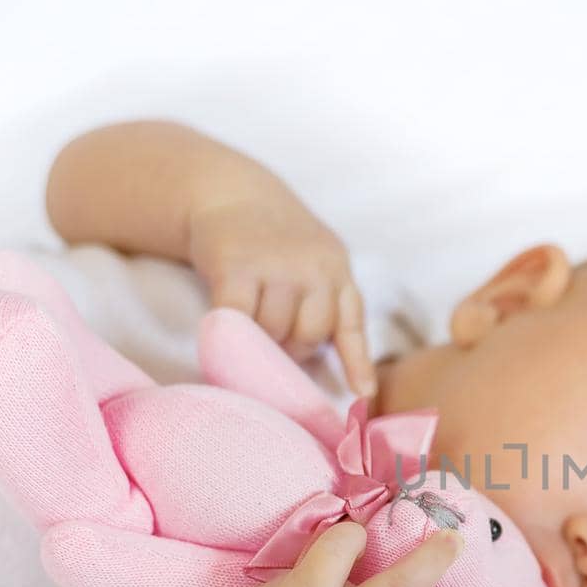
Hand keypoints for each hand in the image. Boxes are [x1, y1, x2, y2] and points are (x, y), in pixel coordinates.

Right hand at [187, 197, 376, 395]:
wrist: (230, 191)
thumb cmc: (274, 241)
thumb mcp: (314, 261)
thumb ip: (326, 302)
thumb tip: (330, 373)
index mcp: (338, 268)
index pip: (352, 323)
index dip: (358, 364)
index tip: (363, 395)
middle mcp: (314, 266)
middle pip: (310, 335)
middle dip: (291, 347)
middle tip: (272, 339)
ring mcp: (275, 265)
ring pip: (273, 331)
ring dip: (259, 340)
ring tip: (248, 325)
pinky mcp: (235, 265)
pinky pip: (237, 320)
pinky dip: (230, 335)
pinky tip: (223, 334)